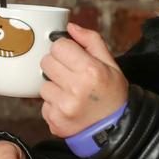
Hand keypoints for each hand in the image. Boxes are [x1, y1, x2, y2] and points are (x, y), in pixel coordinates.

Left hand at [39, 23, 128, 137]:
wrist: (116, 130)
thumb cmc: (113, 95)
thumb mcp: (111, 64)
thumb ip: (91, 41)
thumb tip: (70, 27)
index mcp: (90, 70)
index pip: (58, 46)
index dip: (65, 50)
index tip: (72, 57)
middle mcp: (75, 88)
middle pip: (46, 62)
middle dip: (57, 65)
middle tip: (71, 75)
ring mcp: (63, 107)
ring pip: (43, 84)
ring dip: (54, 87)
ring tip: (71, 93)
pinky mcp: (55, 121)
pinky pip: (43, 104)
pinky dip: (53, 104)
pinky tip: (68, 106)